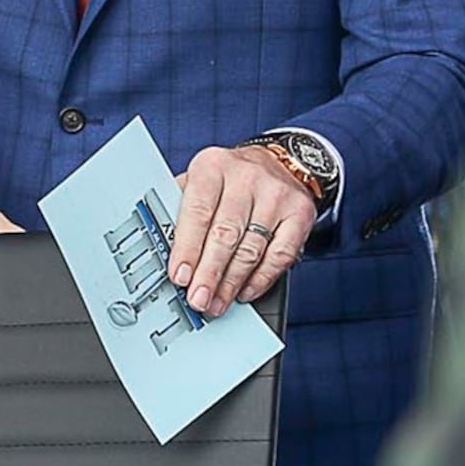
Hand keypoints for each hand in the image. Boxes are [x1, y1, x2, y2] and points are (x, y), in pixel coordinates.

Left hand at [167, 142, 318, 312]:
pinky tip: (244, 291)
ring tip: (217, 302)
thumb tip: (164, 254)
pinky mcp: (300, 212)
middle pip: (225, 234)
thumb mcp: (200, 182)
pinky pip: (279, 255)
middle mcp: (246, 176)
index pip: (198, 212)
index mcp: (213, 166)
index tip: (180, 277)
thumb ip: (181, 212)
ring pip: (251, 249)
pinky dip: (260, 279)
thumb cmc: (229, 180)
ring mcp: (277, 194)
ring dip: (231, 283)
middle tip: (198, 299)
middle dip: (209, 273)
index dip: (187, 249)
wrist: (277, 163)